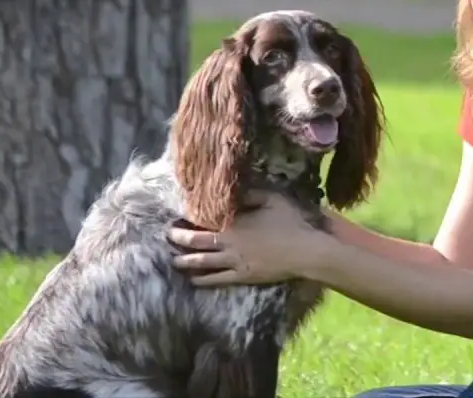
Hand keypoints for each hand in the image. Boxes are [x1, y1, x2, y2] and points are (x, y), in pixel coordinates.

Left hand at [167, 191, 333, 285]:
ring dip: (185, 261)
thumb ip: (251, 194)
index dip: (187, 220)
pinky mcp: (243, 277)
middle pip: (197, 242)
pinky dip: (202, 279)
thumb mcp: (273, 199)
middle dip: (179, 239)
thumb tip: (234, 192)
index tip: (176, 217)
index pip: (203, 221)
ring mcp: (235, 262)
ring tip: (173, 261)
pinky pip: (217, 280)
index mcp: (234, 223)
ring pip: (202, 263)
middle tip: (167, 236)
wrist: (305, 252)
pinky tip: (193, 280)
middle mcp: (229, 243)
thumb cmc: (291, 223)